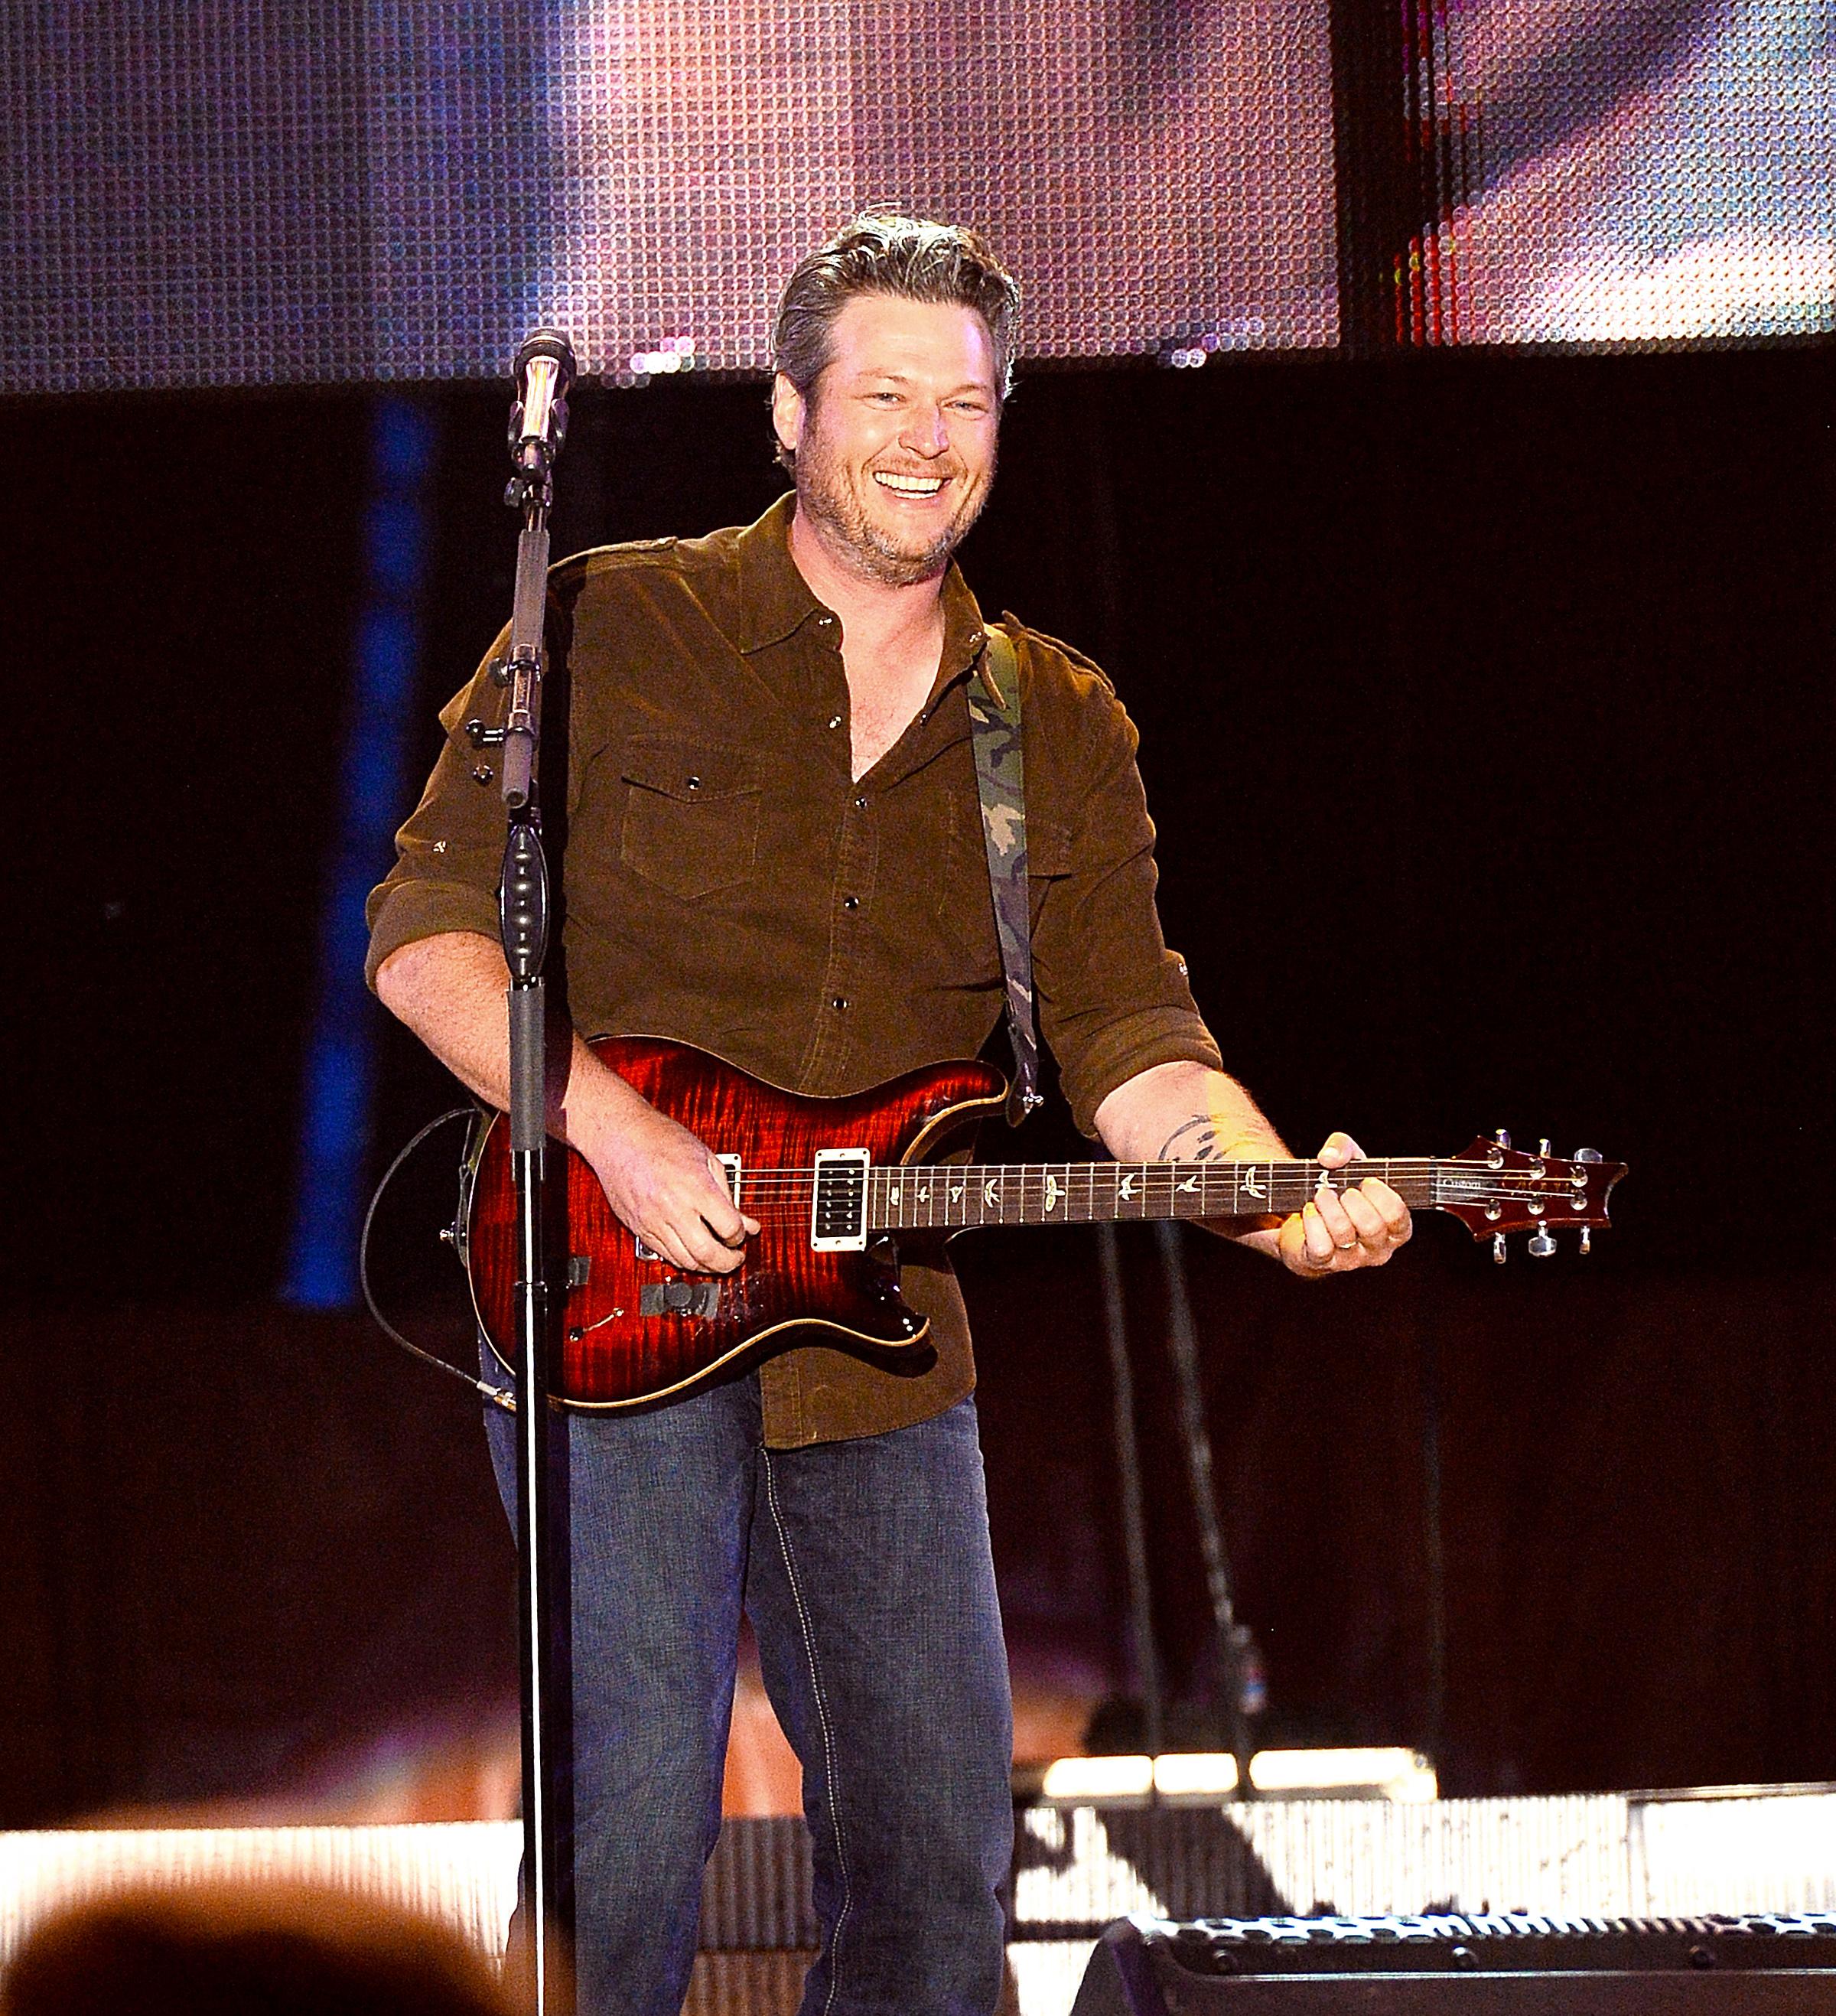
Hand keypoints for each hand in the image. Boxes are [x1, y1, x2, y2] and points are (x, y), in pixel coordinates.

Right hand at [584, 1104, 759, 1272]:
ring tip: (717, 1258)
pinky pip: (664, 1255)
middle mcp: (673, 1208)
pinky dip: (683, 1259)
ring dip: (706, 1266)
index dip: (740, 1235)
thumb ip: (728, 1194)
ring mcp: (653, 1221)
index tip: (742, 1233)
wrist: (620, 1136)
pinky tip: (693, 1252)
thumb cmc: (662, 1139)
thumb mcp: (706, 1158)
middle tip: (735, 1258)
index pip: (728, 1228)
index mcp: (695, 1187)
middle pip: (707, 1253)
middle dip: (727, 1262)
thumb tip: (747, 1223)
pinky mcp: (638, 1228)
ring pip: (685, 1261)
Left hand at [1277, 1132, 1410, 1278]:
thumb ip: (1343, 1147)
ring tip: (1321, 1194)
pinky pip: (1320, 1246)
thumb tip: (1330, 1158)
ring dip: (1329, 1206)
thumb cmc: (1339, 1191)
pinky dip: (1313, 1222)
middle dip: (1353, 1201)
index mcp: (1395, 1229)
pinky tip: (1310, 1210)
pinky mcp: (1323, 1263)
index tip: (1367, 1181)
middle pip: (1372, 1226)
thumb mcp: (1347, 1162)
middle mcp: (1377, 1249)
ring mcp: (1351, 1260)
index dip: (1382, 1196)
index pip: (1398, 1217)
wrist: (1308, 1217)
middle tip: (1343, 1190)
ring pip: (1343, 1233)